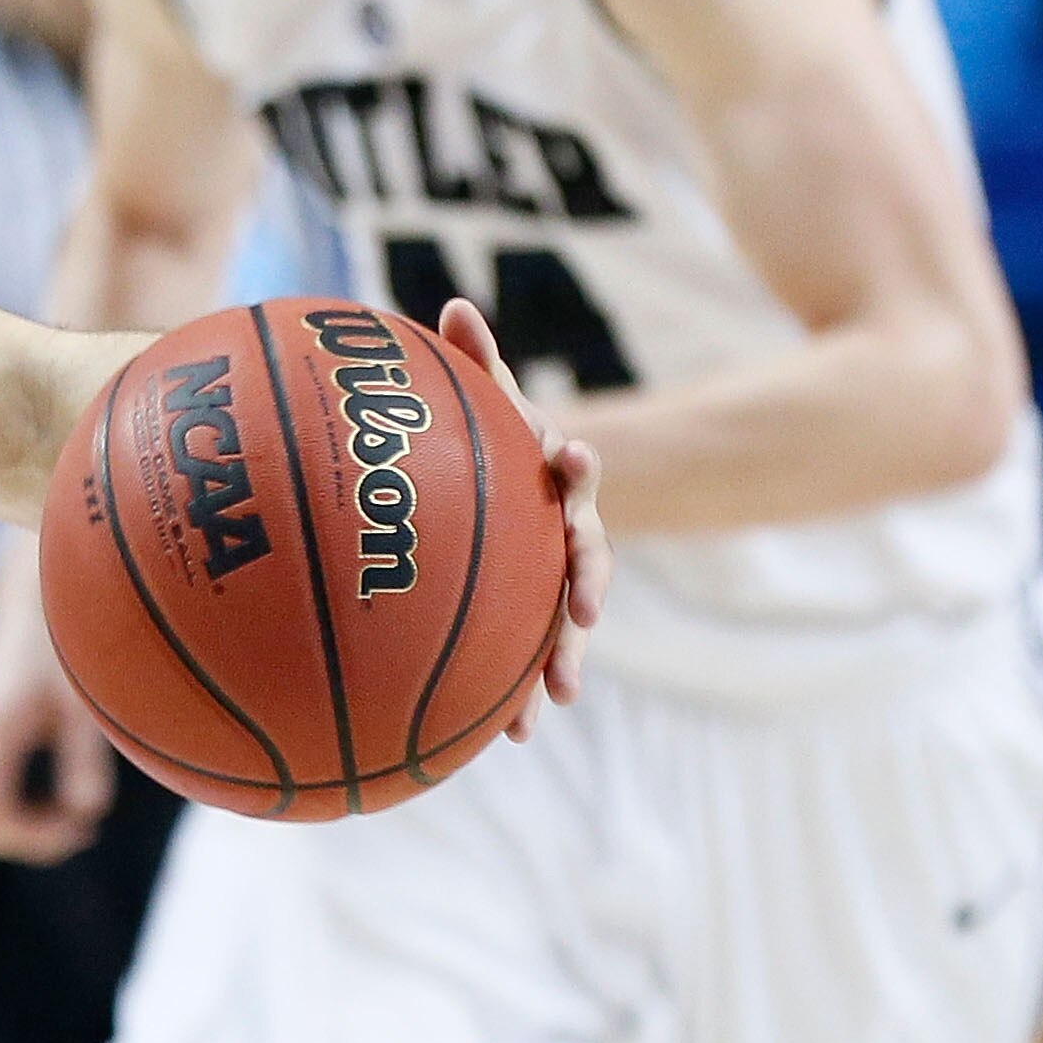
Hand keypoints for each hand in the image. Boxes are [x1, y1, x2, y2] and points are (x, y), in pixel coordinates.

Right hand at [0, 545, 115, 864]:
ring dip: (25, 826)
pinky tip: (58, 800)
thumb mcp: (82, 707)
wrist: (33, 605)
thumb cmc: (64, 648)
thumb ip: (83, 763)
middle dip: (30, 839)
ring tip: (76, 817)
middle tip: (83, 831)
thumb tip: (88, 813)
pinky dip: (19, 810)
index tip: (81, 830)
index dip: (33, 841)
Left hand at [432, 298, 611, 739]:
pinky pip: (530, 661)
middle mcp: (564, 530)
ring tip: (554, 701)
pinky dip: (523, 696)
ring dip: (562, 659)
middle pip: (586, 559)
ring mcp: (552, 580)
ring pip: (565, 623)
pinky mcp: (532, 623)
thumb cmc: (477, 448)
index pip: (571, 468)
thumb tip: (456, 304)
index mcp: (551, 479)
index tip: (573, 457)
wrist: (487, 495)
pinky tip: (513, 738)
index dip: (576, 464)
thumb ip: (472, 366)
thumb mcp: (474, 412)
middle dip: (586, 588)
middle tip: (583, 616)